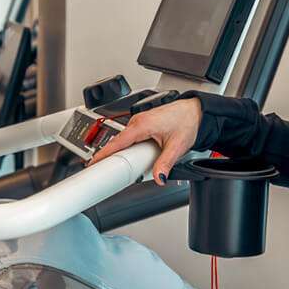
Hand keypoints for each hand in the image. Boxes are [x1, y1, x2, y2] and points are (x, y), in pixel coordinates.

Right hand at [87, 97, 202, 182]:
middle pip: (118, 143)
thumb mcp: (177, 146)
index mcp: (142, 125)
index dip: (103, 154)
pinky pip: (130, 137)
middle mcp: (138, 121)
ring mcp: (139, 121)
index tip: (93, 163)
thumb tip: (158, 177)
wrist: (196, 111)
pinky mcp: (143, 124)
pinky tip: (136, 154)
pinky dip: (129, 146)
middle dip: (112, 157)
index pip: (117, 142)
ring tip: (127, 166)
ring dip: (124, 152)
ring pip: (124, 140)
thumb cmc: (188, 121)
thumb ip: (165, 164)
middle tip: (109, 172)